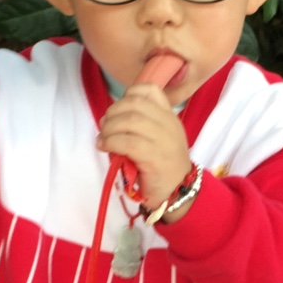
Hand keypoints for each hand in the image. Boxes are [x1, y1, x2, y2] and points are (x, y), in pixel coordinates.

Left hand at [96, 84, 191, 211]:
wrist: (179, 192)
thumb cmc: (162, 166)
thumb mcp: (157, 138)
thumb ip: (141, 125)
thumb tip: (110, 120)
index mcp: (169, 116)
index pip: (150, 90)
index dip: (128, 95)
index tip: (119, 110)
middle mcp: (168, 124)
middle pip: (134, 103)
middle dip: (113, 112)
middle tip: (105, 127)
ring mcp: (164, 140)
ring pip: (130, 120)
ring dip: (110, 128)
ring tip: (103, 139)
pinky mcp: (155, 157)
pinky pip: (128, 142)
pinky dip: (111, 142)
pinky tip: (105, 147)